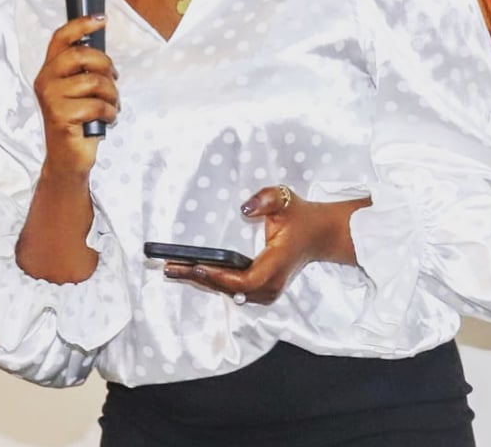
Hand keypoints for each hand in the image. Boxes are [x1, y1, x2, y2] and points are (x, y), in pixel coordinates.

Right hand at [33, 15, 117, 176]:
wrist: (68, 158)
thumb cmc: (78, 121)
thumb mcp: (79, 90)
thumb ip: (85, 69)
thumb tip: (100, 49)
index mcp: (49, 71)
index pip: (61, 38)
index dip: (81, 25)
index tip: (102, 19)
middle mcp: (45, 81)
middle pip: (81, 55)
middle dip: (105, 65)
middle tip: (113, 79)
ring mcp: (51, 99)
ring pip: (94, 81)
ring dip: (112, 94)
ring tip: (111, 105)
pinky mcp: (61, 116)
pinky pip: (97, 104)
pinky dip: (110, 112)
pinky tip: (106, 119)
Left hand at [163, 186, 371, 304]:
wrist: (320, 235)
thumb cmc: (301, 217)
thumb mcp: (286, 200)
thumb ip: (266, 199)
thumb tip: (245, 208)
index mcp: (276, 264)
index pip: (244, 280)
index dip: (220, 277)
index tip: (197, 266)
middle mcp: (270, 284)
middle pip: (230, 289)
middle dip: (199, 278)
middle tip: (170, 268)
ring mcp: (267, 290)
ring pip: (230, 291)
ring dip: (203, 281)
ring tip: (174, 270)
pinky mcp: (262, 289)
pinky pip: (234, 289)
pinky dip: (214, 281)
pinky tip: (193, 272)